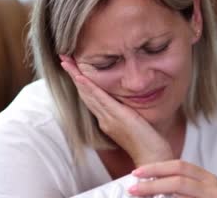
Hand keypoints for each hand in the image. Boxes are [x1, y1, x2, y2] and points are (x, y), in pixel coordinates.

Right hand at [59, 55, 173, 165]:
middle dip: (73, 74)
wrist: (153, 158)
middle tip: (63, 58)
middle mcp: (104, 118)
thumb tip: (125, 100)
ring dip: (76, 76)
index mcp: (107, 119)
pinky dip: (89, 87)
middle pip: (85, 93)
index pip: (90, 96)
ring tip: (66, 61)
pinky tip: (81, 76)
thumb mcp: (134, 122)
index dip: (80, 81)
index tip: (72, 66)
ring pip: (89, 94)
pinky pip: (101, 100)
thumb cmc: (147, 142)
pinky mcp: (118, 117)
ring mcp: (109, 118)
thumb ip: (127, 112)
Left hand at [129, 160, 216, 197]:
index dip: (156, 168)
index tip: (137, 173)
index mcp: (207, 179)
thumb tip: (145, 186)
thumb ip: (175, 188)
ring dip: (157, 196)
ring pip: (179, 195)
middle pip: (178, 181)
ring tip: (139, 197)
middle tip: (133, 189)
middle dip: (152, 185)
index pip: (179, 166)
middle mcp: (212, 189)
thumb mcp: (192, 192)